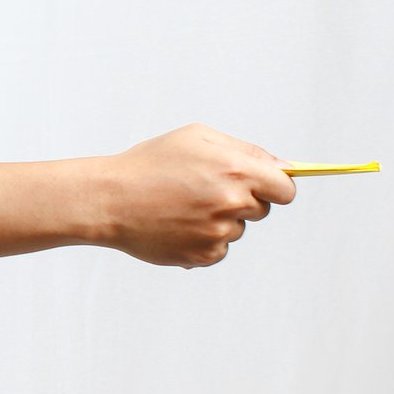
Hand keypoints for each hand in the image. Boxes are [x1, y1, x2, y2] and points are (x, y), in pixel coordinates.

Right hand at [100, 122, 296, 267]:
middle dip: (241, 200)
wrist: (109, 199)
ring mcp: (219, 232)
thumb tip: (283, 168)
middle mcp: (232, 203)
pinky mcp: (204, 255)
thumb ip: (245, 150)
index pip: (285, 189)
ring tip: (181, 207)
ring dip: (219, 220)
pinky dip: (203, 239)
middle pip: (262, 210)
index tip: (263, 188)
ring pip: (237, 229)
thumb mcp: (195, 138)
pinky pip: (219, 248)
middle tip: (202, 191)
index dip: (275, 187)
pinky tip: (176, 224)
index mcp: (236, 170)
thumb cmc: (149, 164)